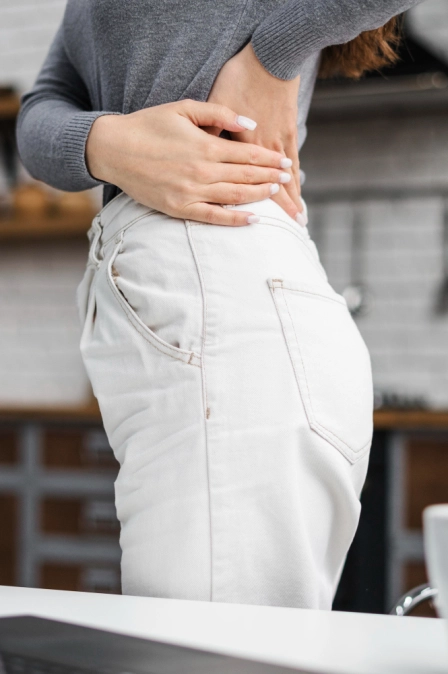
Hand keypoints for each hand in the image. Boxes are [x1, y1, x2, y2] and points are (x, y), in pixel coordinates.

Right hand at [86, 99, 290, 226]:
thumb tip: (249, 124)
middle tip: (287, 179)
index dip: (269, 160)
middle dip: (271, 178)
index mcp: (205, 146)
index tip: (284, 163)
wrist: (113, 149)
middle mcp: (202, 172)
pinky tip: (253, 220)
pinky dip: (235, 220)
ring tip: (277, 195)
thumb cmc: (147, 125)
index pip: (247, 156)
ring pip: (235, 197)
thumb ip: (219, 114)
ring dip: (260, 197)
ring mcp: (191, 193)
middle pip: (246, 178)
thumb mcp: (183, 108)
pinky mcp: (179, 209)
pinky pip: (213, 217)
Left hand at [206, 43, 305, 225]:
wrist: (271, 57)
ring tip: (298, 220)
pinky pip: (294, 163)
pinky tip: (297, 191)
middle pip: (269, 187)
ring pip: (285, 178)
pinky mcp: (289, 133)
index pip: (244, 183)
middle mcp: (262, 149)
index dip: (252, 205)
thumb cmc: (238, 78)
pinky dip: (296, 179)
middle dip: (278, 211)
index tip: (257, 225)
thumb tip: (206, 153)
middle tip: (287, 233)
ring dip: (291, 200)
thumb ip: (212, 130)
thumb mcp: (217, 101)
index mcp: (239, 145)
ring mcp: (278, 142)